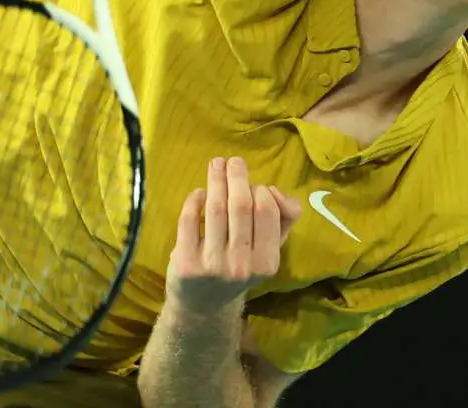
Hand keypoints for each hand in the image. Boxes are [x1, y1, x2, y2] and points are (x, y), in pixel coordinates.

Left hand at [165, 156, 301, 315]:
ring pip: (215, 209)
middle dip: (237, 177)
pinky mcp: (185, 262)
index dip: (261, 191)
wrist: (204, 306)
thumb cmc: (240, 269)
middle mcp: (241, 265)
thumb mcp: (268, 251)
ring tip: (216, 164)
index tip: (254, 186)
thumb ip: (282, 220)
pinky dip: (194, 200)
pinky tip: (199, 192)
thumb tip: (276, 191)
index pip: (267, 212)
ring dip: (216, 180)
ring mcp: (212, 265)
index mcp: (267, 262)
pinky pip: (189, 220)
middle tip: (233, 161)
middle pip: (241, 206)